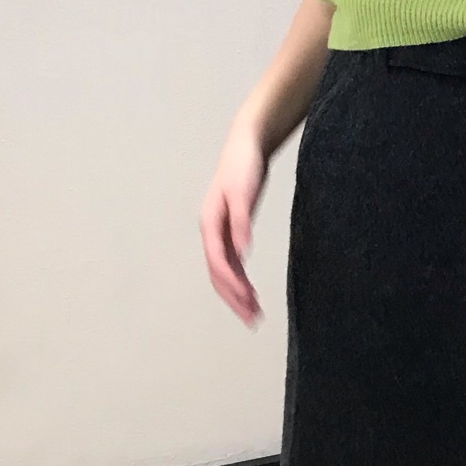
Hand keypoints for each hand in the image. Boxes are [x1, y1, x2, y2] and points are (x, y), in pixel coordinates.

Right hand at [200, 122, 267, 327]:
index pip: (218, 262)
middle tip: (252, 319)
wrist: (246, 146)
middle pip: (218, 273)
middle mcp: (212, 232)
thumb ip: (242, 221)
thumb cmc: (243, 166)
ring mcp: (221, 233)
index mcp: (210, 224)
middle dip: (233, 298)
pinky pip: (233, 263)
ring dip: (237, 293)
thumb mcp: (244, 191)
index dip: (231, 284)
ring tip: (254, 313)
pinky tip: (251, 292)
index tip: (247, 301)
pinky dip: (241, 279)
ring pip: (225, 271)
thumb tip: (243, 252)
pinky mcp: (232, 231)